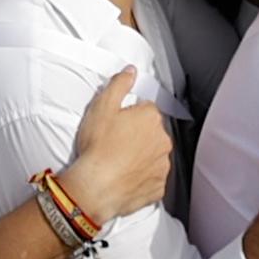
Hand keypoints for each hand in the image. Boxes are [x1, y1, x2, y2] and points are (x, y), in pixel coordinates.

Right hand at [60, 60, 174, 226]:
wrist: (96, 187)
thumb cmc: (98, 148)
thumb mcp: (102, 106)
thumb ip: (119, 84)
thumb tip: (130, 71)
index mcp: (151, 118)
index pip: (146, 110)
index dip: (130, 116)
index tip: (118, 124)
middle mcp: (163, 141)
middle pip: (153, 132)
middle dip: (139, 135)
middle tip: (116, 143)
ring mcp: (162, 165)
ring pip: (154, 155)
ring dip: (142, 156)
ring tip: (119, 161)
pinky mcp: (158, 187)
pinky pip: (153, 178)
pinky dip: (142, 178)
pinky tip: (125, 177)